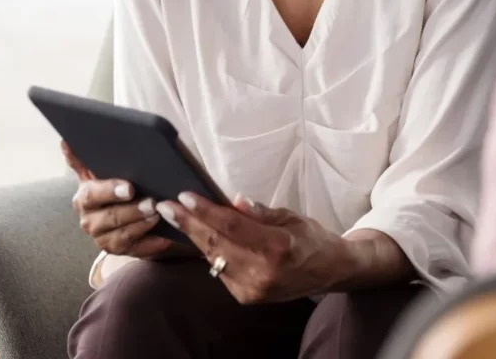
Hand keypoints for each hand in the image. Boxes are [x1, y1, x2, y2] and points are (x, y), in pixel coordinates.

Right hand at [63, 141, 173, 258]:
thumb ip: (84, 158)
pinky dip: (150, 245)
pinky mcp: (119, 250)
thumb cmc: (116, 181)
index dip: (110, 191)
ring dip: (141, 226)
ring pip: (121, 236)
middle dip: (132, 211)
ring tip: (158, 215)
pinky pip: (134, 251)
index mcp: (85, 197)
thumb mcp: (102, 168)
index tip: (130, 188)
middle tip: (152, 202)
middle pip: (109, 218)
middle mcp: (90, 220)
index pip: (93, 195)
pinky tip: (164, 238)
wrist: (126, 205)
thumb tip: (65, 141)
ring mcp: (103, 238)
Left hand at [156, 194, 350, 303]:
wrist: (328, 272)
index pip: (232, 227)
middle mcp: (261, 272)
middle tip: (166, 206)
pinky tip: (200, 235)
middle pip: (216, 244)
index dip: (205, 211)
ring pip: (214, 258)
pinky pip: (221, 270)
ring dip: (194, 237)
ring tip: (177, 217)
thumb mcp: (291, 216)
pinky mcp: (245, 297)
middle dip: (188, 224)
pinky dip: (210, 251)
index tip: (185, 197)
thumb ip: (260, 212)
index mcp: (276, 247)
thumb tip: (233, 201)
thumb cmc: (311, 238)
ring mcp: (251, 289)